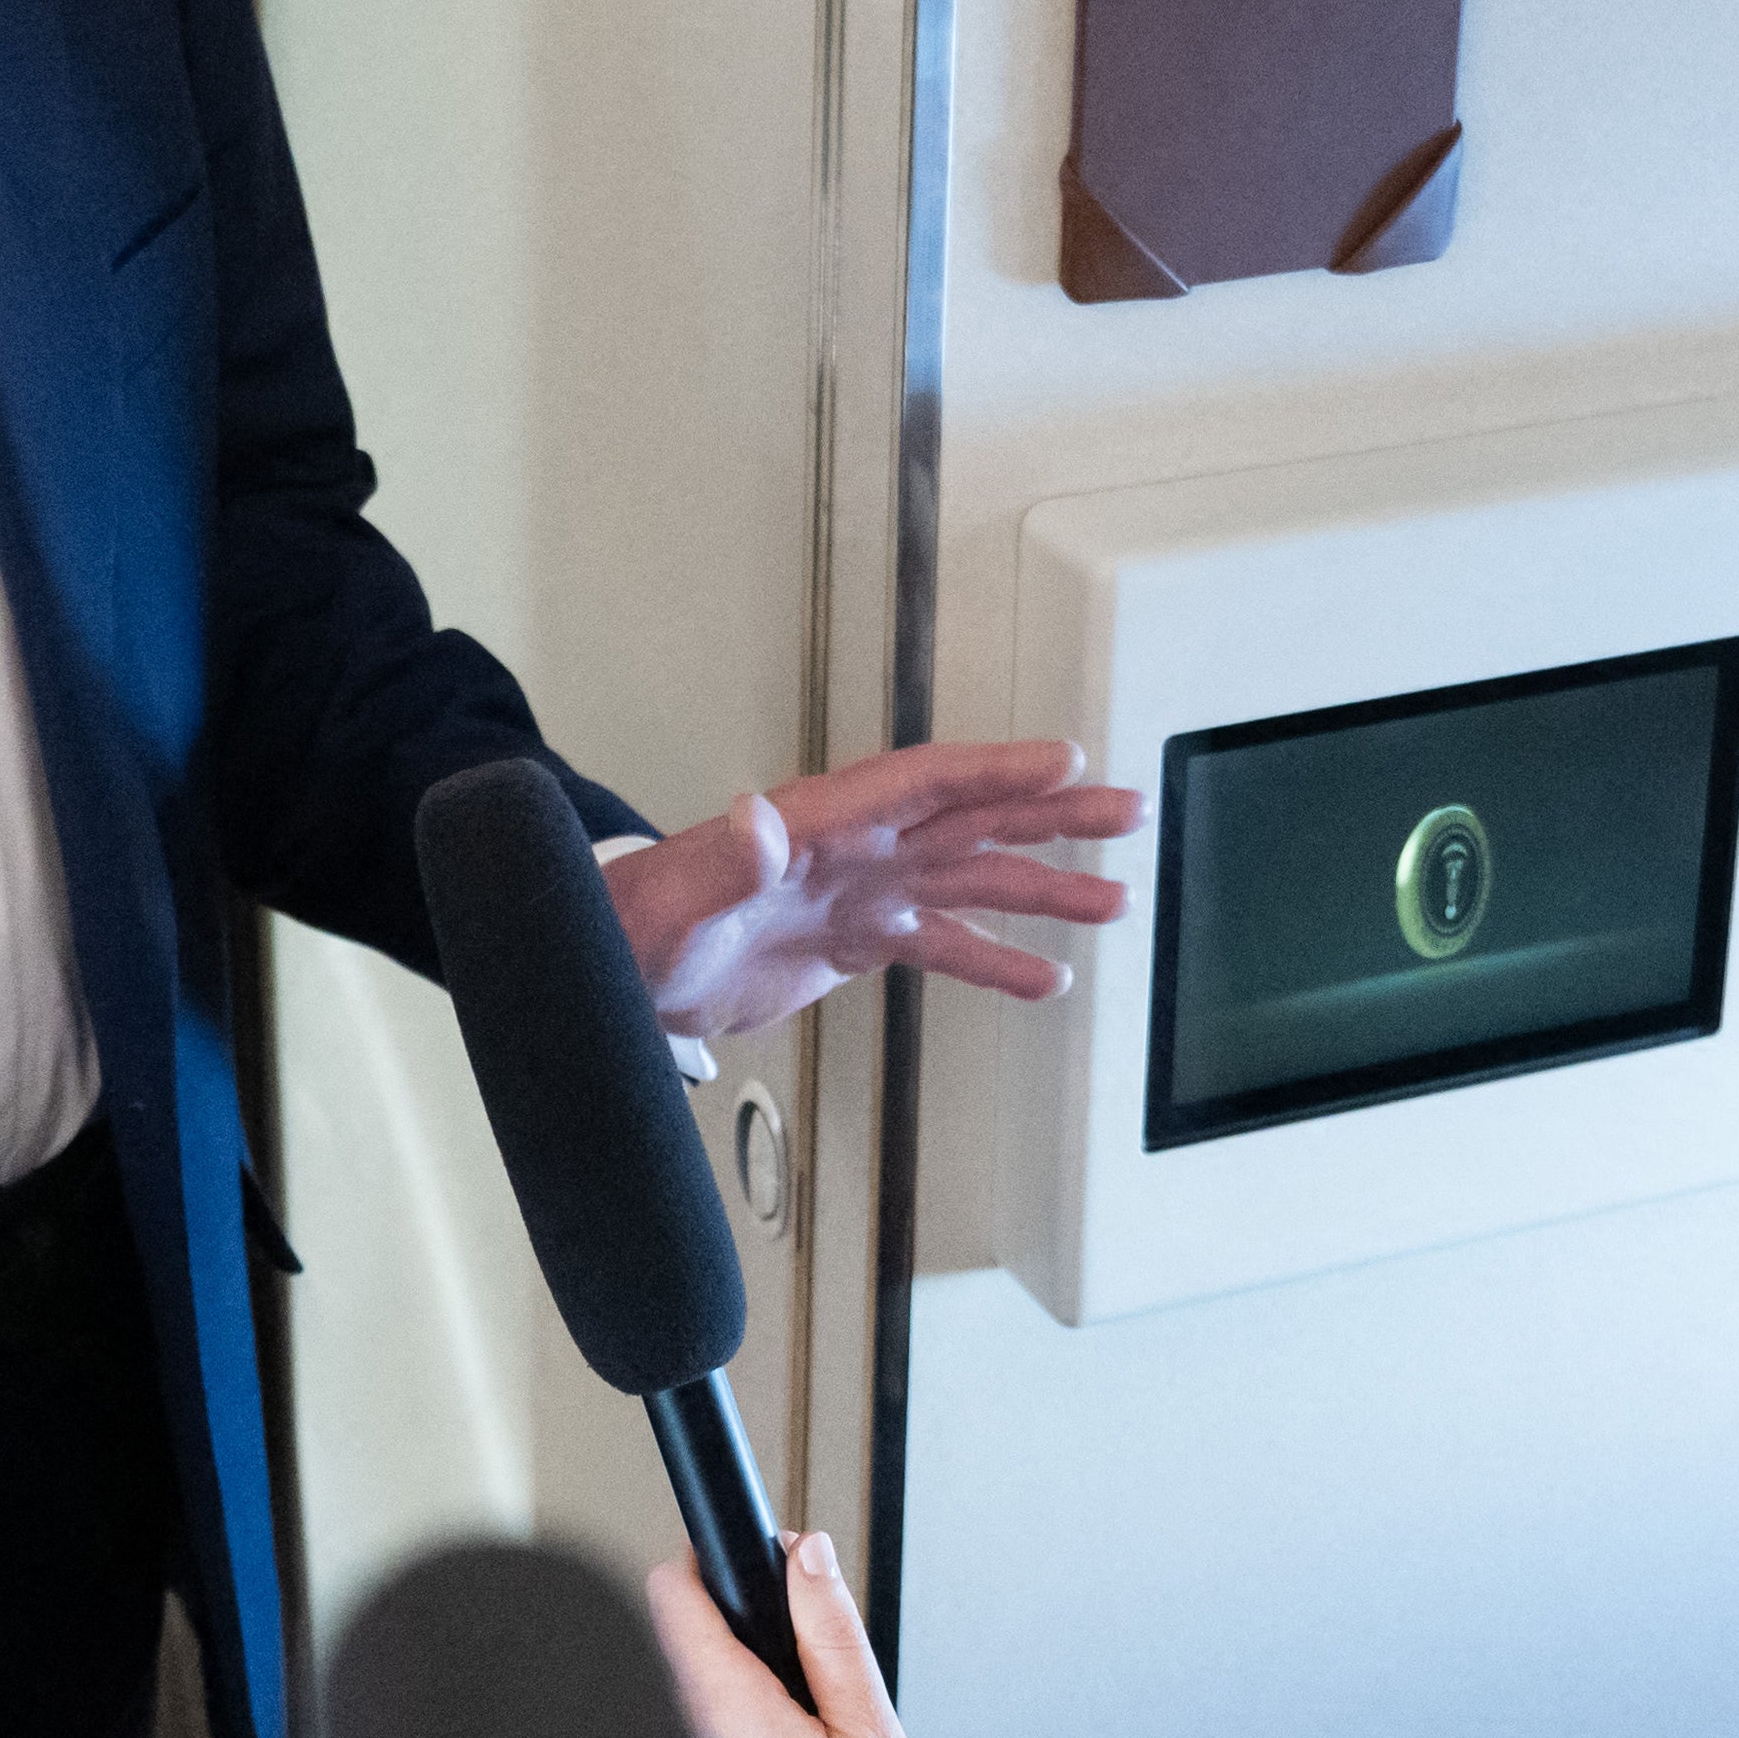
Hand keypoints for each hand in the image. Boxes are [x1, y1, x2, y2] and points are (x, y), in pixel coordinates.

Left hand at [615, 741, 1142, 1039]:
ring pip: (970, 883)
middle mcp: (852, 849)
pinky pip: (941, 947)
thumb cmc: (629, 925)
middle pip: (968, 820)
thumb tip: (760, 821)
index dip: (993, 768)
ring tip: (1114, 902)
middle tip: (1125, 811)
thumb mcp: (671, 898)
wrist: (614, 973)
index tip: (1061, 760)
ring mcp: (859, 893)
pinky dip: (995, 962)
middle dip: (1049, 815)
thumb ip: (719, 863)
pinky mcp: (854, 943)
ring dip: (1043, 891)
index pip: (921, 782)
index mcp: (816, 823)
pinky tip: (1047, 978)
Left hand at [647, 1534, 942, 1737]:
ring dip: (748, 1707)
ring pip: (697, 1707)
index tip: (762, 1570)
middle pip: (685, 1646)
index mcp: (721, 1710)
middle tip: (814, 1681)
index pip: (674, 1590)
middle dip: (745, 1643)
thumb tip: (810, 1557)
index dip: (718, 1562)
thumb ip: (832, 1637)